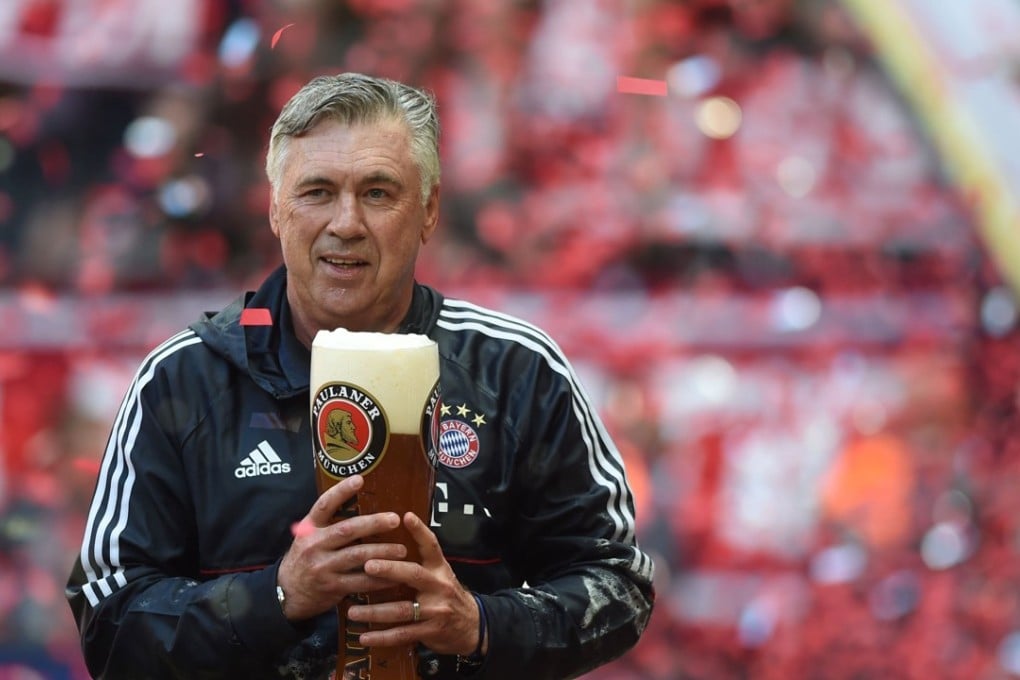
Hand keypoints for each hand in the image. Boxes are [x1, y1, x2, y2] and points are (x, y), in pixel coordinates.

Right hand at [277, 475, 409, 620]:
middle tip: (395, 519)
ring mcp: (323, 567)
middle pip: (347, 530)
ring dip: (382, 552)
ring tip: (402, 550)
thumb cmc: (305, 558)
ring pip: (357, 556)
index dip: (341, 491)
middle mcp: (314, 545)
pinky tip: (394, 575)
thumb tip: (360, 503)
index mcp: (309, 528)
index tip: (359, 479)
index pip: (324, 505)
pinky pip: (360, 582)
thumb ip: (327, 523)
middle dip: (373, 524)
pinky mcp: (332, 587)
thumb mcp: (307, 537)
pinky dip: (379, 578)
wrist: (286, 593)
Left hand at [347, 512, 485, 656]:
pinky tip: (364, 637)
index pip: (431, 546)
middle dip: (390, 570)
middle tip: (367, 565)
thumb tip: (389, 545)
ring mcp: (435, 611)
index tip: (406, 516)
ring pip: (402, 609)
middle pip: (413, 575)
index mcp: (440, 569)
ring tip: (352, 611)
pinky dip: (382, 637)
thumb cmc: (447, 596)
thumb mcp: (441, 575)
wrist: (473, 626)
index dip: (420, 531)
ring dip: (375, 611)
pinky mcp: (430, 632)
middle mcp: (439, 586)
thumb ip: (421, 563)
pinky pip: (402, 634)